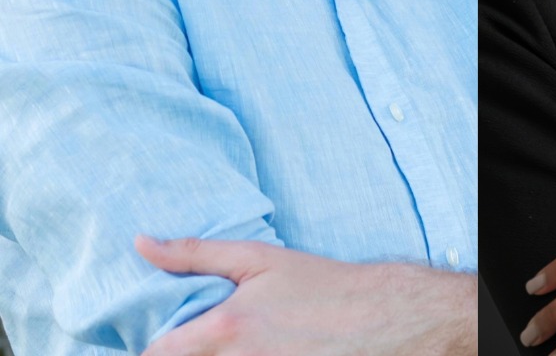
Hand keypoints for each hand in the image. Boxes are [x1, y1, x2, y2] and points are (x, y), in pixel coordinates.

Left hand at [136, 234, 476, 355]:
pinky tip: (262, 352)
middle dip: (185, 353)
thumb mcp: (258, 259)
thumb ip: (194, 254)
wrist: (379, 316)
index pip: (156, 354)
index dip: (152, 348)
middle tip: (205, 340)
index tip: (162, 340)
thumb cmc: (320, 284)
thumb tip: (142, 244)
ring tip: (241, 345)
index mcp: (223, 328)